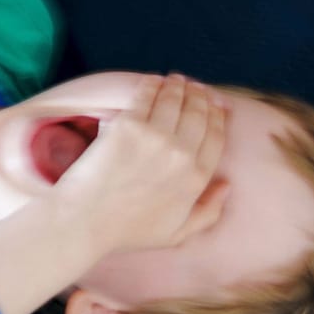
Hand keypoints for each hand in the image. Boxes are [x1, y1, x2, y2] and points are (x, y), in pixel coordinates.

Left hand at [51, 75, 231, 253]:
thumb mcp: (178, 233)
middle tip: (195, 88)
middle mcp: (181, 154)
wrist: (86, 220)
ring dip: (178, 86)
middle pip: (198, 113)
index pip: (216, 136)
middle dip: (200, 96)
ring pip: (175, 99)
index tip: (216, 105)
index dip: (218, 116)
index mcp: (196, 178)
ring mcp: (155, 136)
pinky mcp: (128, 124)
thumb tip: (227, 185)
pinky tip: (154, 80)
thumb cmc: (128, 230)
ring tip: (176, 80)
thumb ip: (208, 211)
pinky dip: (153, 84)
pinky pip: (146, 95)